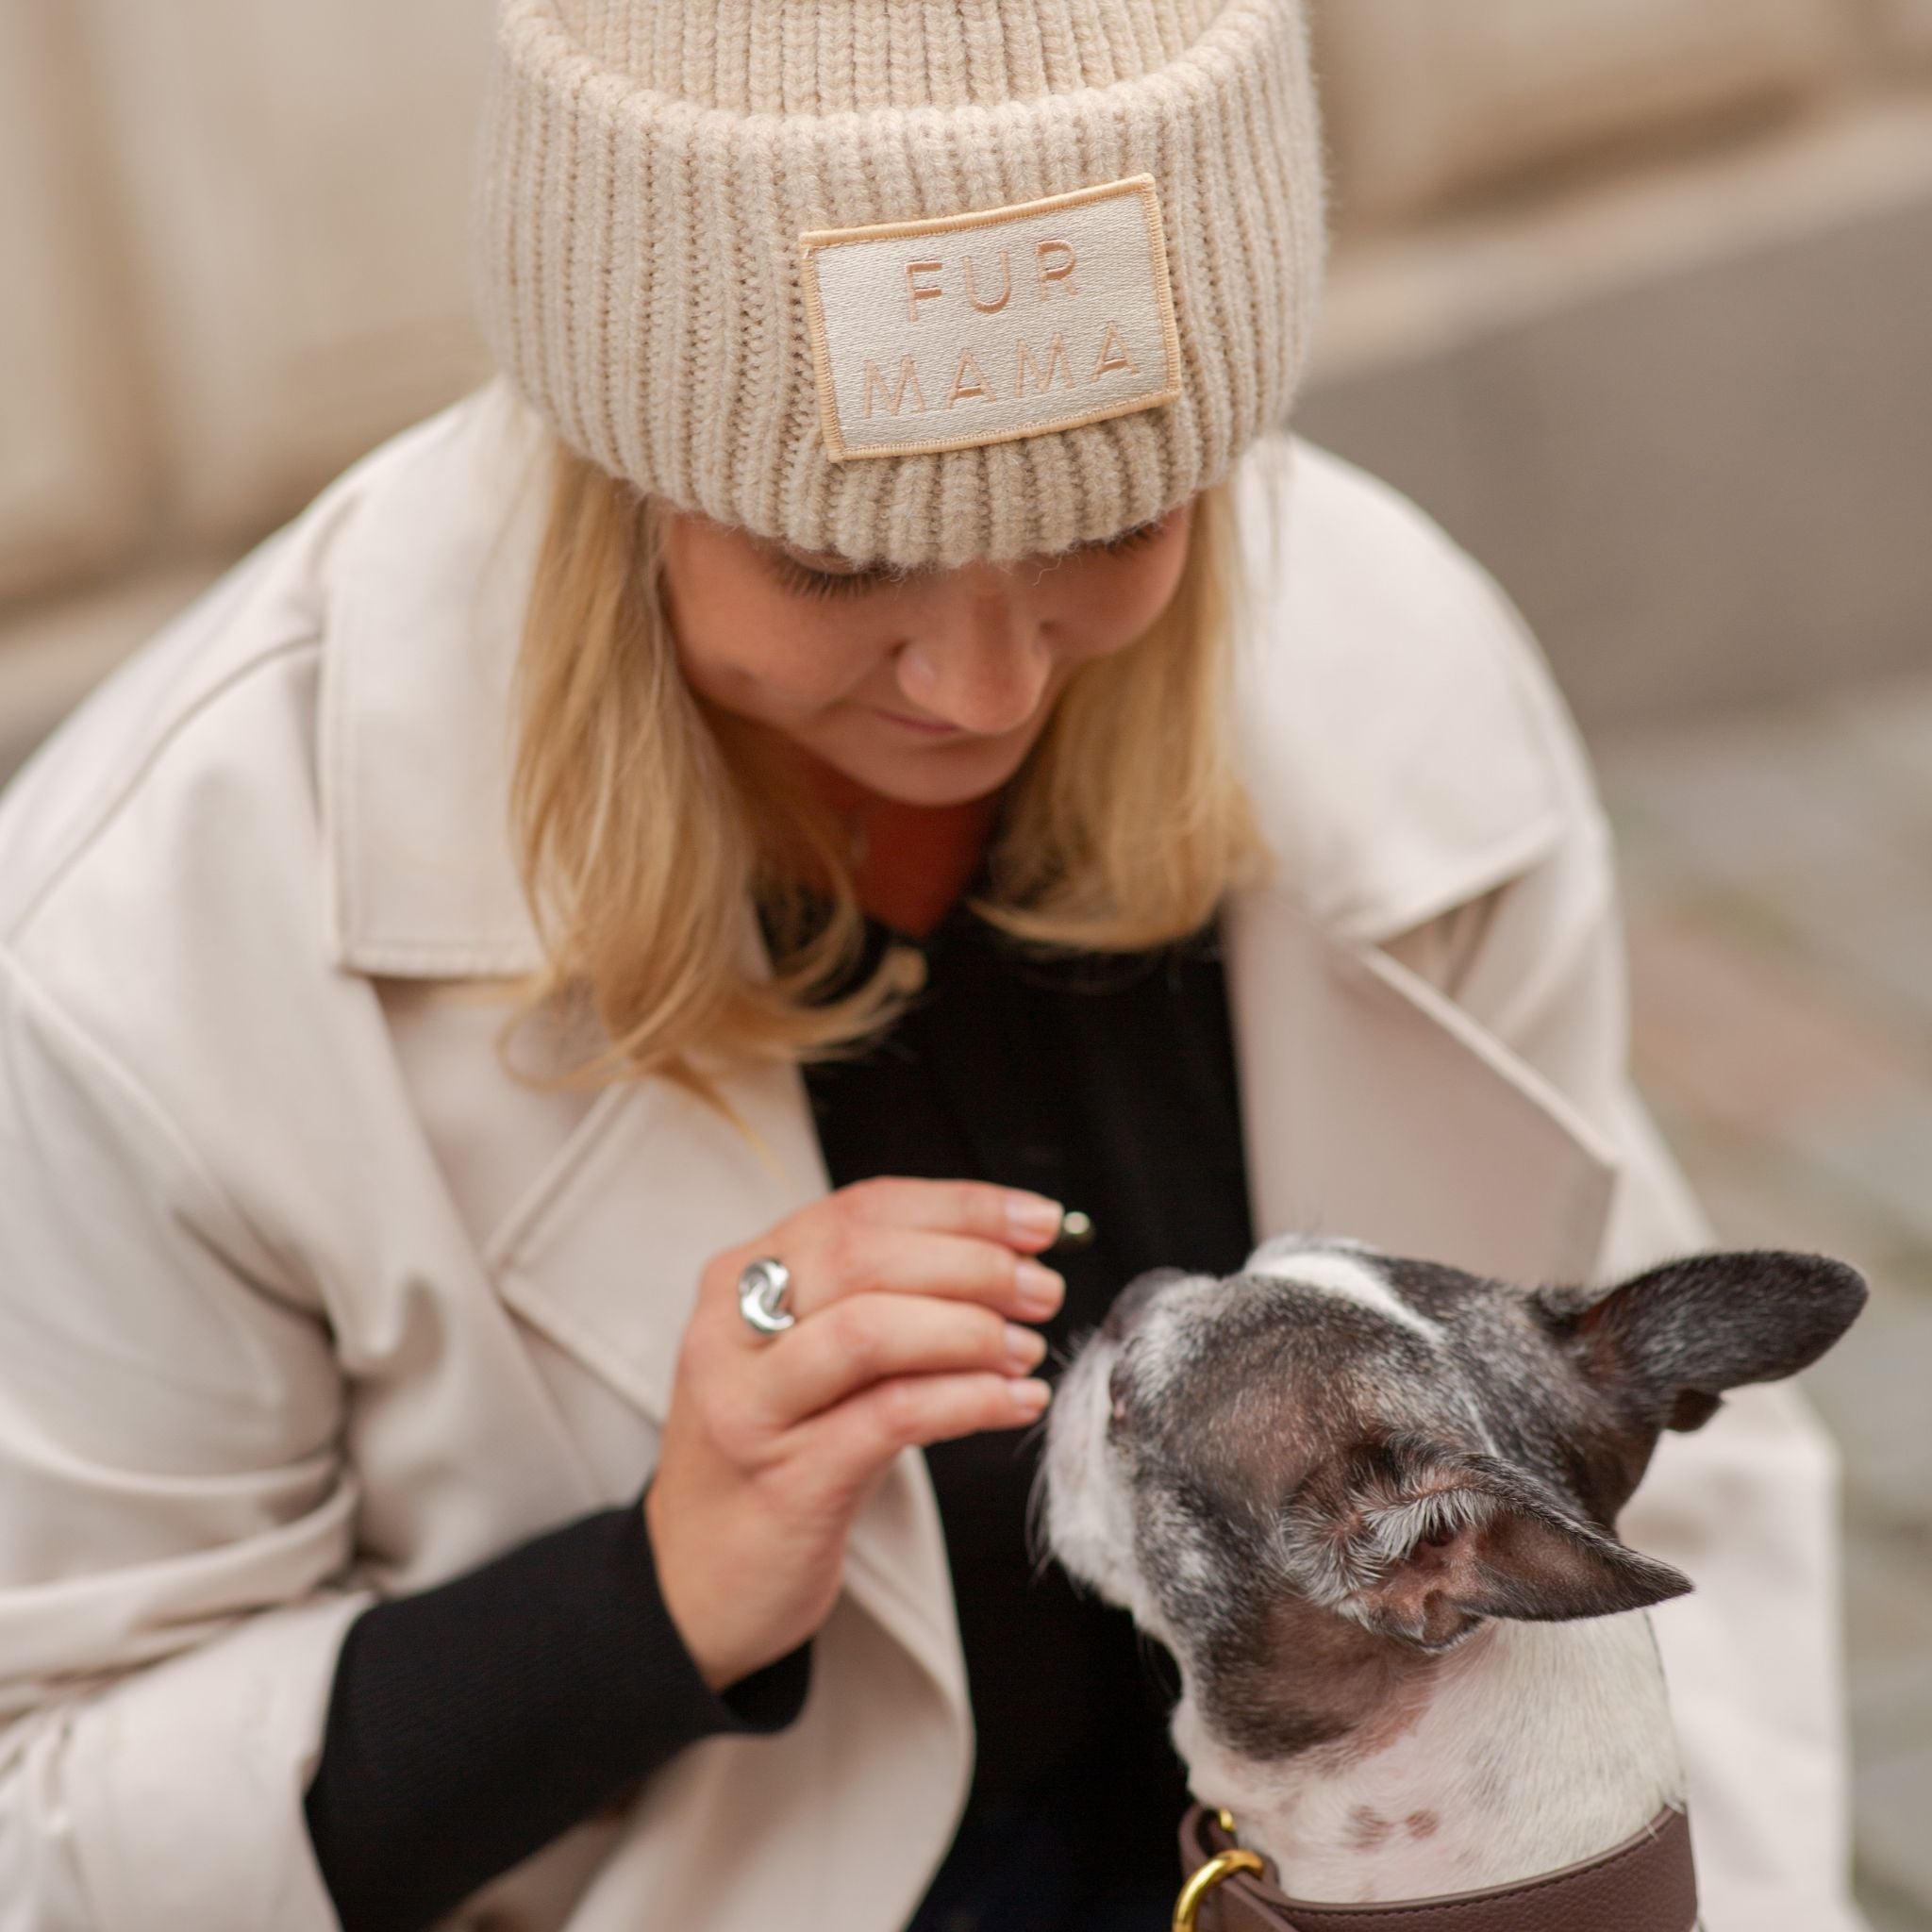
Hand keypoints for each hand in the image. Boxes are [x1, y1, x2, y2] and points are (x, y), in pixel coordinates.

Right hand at [645, 1178, 1064, 1690]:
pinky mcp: (786, 1479)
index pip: (861, 1208)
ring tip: (1027, 1347)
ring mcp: (750, 1405)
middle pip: (865, 1256)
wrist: (696, 1584)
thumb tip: (1008, 1260)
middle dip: (973, 1262)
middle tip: (1041, 1288)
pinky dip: (968, 1399)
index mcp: (737, 1278)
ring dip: (970, 1329)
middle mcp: (730, 1330)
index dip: (962, 1207)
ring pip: (870, 1330)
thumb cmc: (777, 1456)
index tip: (1039, 1220)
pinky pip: (891, 1416)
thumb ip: (878, 1304)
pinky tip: (1015, 1401)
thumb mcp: (809, 1362)